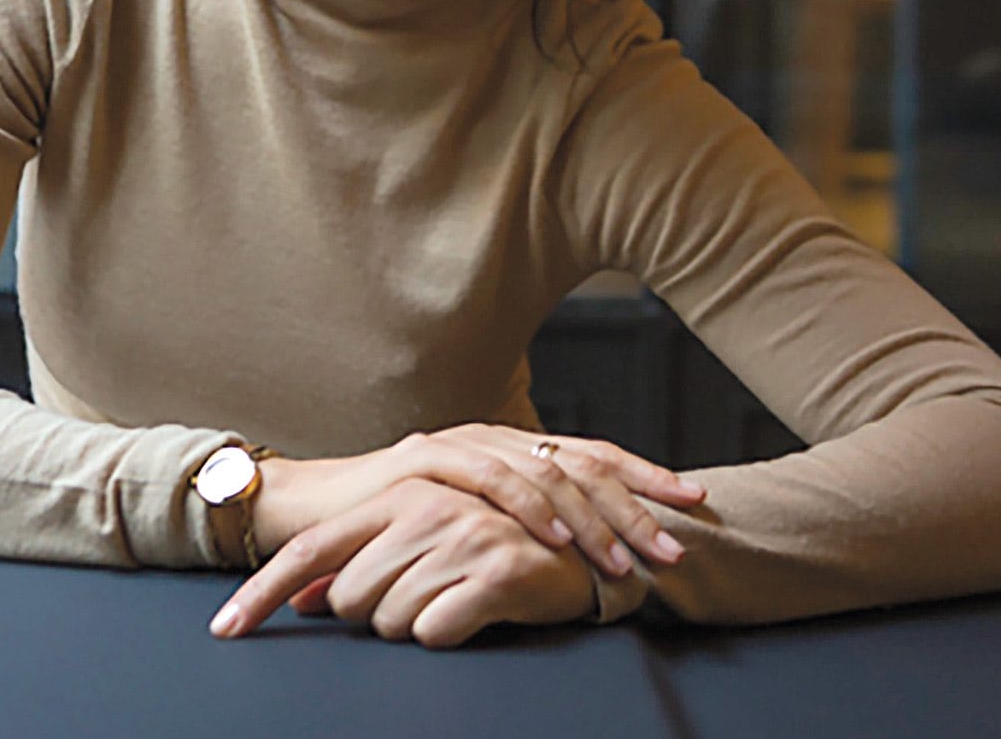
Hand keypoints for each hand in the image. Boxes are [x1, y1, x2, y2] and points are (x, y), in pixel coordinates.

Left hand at [213, 480, 597, 647]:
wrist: (581, 545)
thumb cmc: (495, 547)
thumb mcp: (424, 545)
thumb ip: (363, 565)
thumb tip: (309, 601)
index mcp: (398, 496)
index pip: (312, 551)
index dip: (262, 592)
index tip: (224, 629)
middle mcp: (422, 508)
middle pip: (349, 598)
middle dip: (376, 613)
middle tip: (425, 595)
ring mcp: (458, 537)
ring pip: (389, 621)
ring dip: (417, 623)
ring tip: (454, 599)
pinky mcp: (492, 572)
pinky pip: (433, 633)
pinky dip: (448, 634)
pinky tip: (475, 611)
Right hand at [253, 426, 702, 579]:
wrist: (308, 512)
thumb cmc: (391, 529)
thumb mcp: (464, 527)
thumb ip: (513, 526)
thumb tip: (583, 551)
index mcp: (507, 450)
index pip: (588, 456)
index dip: (642, 475)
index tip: (692, 501)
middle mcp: (490, 439)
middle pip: (579, 463)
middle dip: (634, 504)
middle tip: (676, 544)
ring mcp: (457, 445)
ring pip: (543, 471)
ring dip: (591, 519)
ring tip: (626, 560)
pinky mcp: (422, 462)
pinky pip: (487, 480)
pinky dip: (527, 506)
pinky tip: (555, 535)